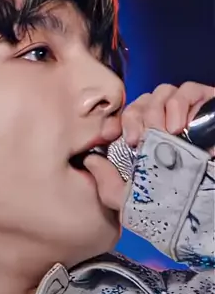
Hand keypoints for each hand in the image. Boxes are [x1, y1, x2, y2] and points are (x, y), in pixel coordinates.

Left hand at [84, 82, 214, 211]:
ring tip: (164, 135)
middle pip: (144, 100)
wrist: (203, 204)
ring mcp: (189, 113)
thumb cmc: (169, 203)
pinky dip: (179, 104)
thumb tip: (90, 161)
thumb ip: (106, 183)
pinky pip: (189, 90)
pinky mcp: (208, 105)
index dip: (121, 121)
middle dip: (138, 117)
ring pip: (163, 92)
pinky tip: (177, 127)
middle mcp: (167, 123)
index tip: (116, 137)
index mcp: (149, 138)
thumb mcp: (129, 199)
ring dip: (156, 111)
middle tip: (141, 141)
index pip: (130, 115)